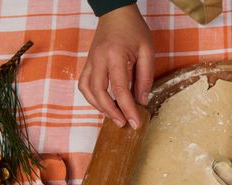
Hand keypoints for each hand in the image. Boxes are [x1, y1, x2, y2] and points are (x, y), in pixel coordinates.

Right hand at [79, 4, 153, 128]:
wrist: (116, 13)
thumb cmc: (134, 30)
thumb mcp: (147, 51)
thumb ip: (145, 77)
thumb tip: (142, 100)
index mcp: (115, 55)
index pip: (120, 89)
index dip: (128, 108)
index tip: (135, 122)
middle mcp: (99, 59)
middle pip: (99, 92)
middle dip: (111, 112)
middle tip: (123, 123)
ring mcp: (90, 60)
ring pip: (87, 90)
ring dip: (99, 107)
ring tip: (115, 117)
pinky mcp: (88, 62)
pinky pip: (84, 84)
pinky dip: (92, 98)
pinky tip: (104, 105)